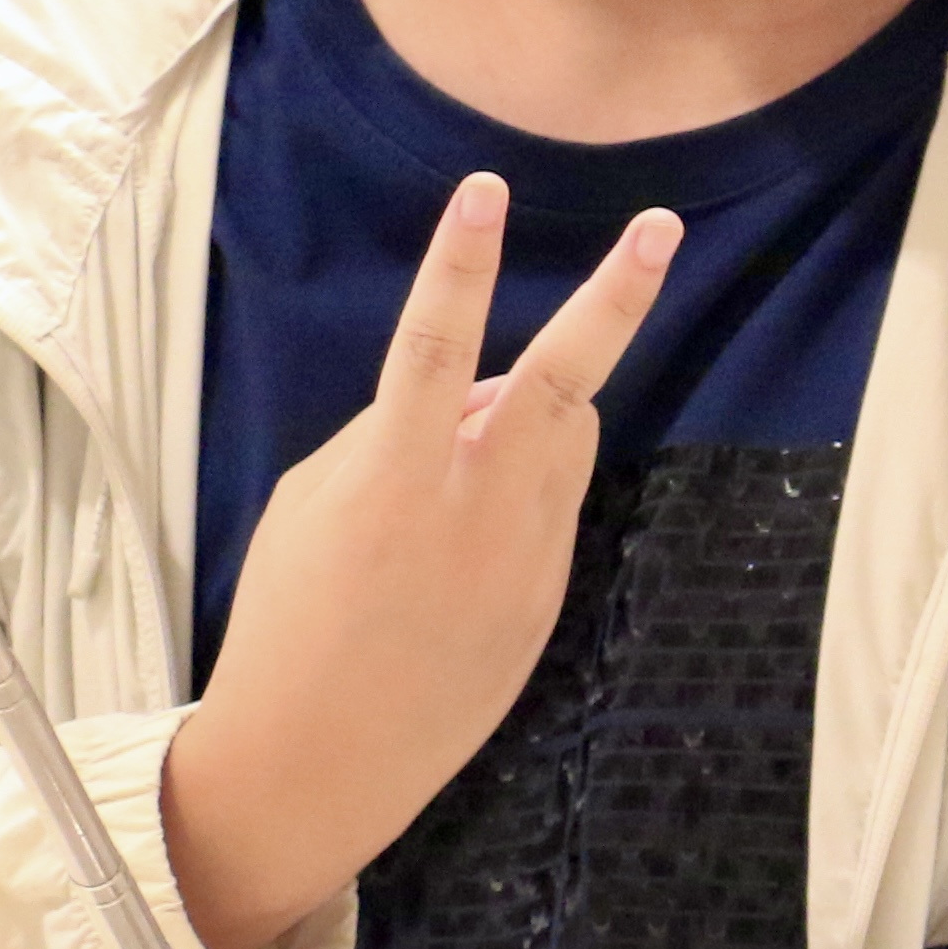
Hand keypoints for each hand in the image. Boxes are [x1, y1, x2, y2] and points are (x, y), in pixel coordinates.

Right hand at [159, 180, 672, 948]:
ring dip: (535, 411)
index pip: (436, 343)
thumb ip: (394, 436)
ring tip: (459, 458)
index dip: (459, 262)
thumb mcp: (312, 507)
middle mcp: (476, 507)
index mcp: (394, 476)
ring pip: (567, 436)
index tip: (483, 188)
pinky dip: (526, 484)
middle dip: (615, 297)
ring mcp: (526, 555)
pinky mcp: (548, 598)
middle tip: (659, 228)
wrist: (319, 760)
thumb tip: (478, 398)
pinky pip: (555, 505)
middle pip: (562, 379)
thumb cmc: (289, 619)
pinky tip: (460, 537)